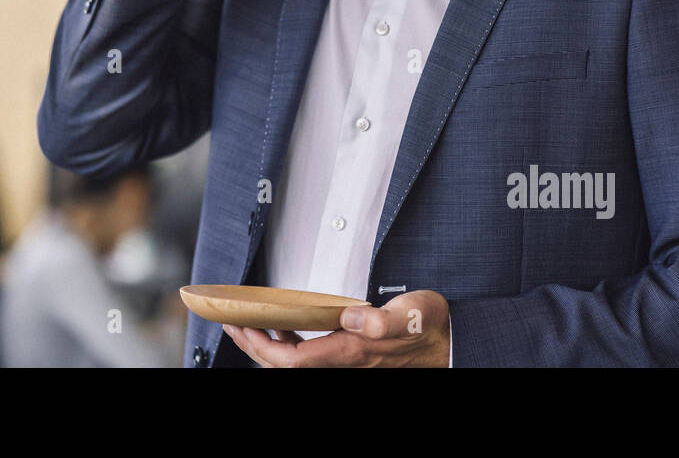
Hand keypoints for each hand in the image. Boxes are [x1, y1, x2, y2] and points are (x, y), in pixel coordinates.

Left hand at [221, 290, 449, 366]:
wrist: (450, 342)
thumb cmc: (429, 328)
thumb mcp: (409, 315)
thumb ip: (380, 320)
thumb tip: (349, 317)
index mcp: (351, 350)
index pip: (293, 359)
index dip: (262, 346)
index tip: (240, 326)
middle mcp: (344, 359)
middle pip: (284, 363)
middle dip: (252, 344)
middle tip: (229, 322)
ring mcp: (345, 358)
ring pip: (293, 358)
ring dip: (266, 341)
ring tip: (246, 322)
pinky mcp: (350, 351)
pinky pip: (307, 351)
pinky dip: (286, 338)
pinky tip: (282, 323)